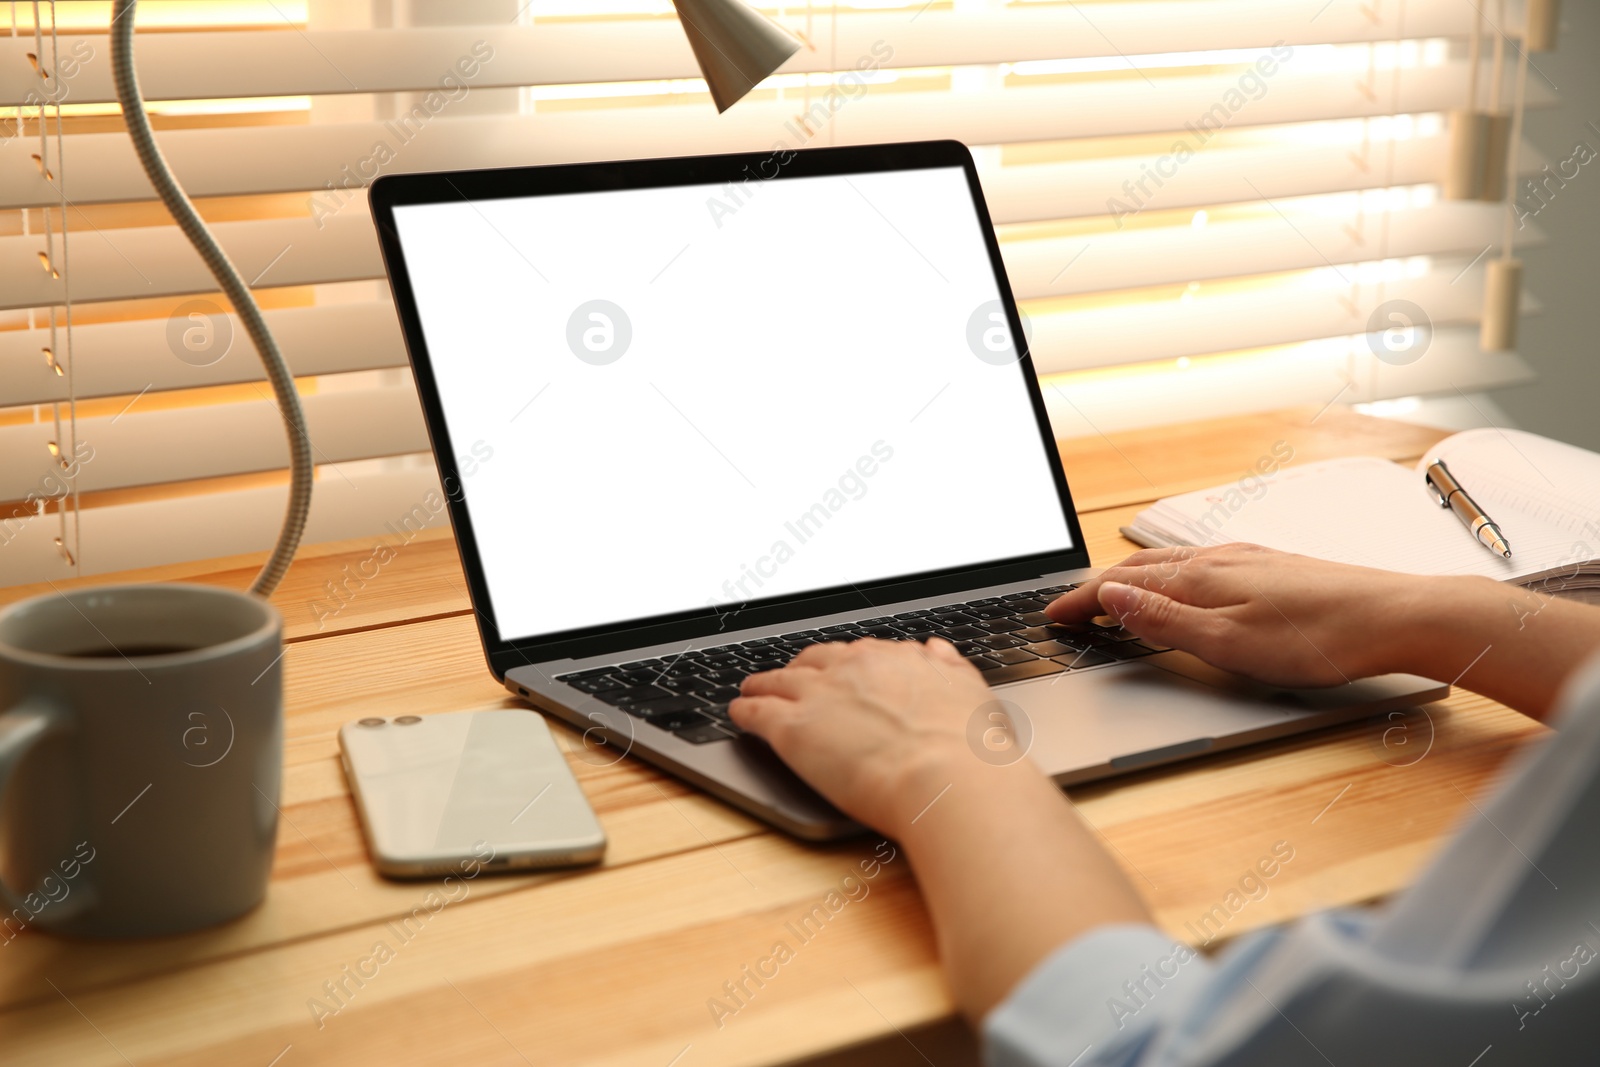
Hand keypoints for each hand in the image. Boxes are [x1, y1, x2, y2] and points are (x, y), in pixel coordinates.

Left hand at [729, 638, 998, 834]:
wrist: (947, 778)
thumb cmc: (967, 750)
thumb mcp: (971, 693)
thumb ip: (949, 668)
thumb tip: (937, 650)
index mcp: (893, 659)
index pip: (857, 655)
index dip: (843, 667)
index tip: (839, 674)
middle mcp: (852, 668)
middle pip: (812, 661)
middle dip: (800, 670)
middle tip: (793, 680)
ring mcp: (817, 696)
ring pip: (777, 681)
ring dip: (762, 685)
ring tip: (752, 691)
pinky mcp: (791, 729)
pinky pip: (756, 712)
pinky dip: (744, 711)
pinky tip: (739, 714)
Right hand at [1044, 543, 1428, 687]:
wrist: (1396, 616)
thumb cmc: (1321, 636)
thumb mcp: (1231, 643)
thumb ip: (1166, 622)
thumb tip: (1112, 598)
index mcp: (1201, 577)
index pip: (1120, 587)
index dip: (1081, 603)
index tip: (1052, 616)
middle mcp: (1218, 559)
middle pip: (1139, 569)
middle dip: (1098, 588)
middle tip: (1069, 609)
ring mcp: (1246, 560)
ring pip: (1169, 566)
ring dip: (1131, 581)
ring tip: (1111, 599)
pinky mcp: (1271, 567)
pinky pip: (1198, 567)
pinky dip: (1167, 579)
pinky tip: (1180, 589)